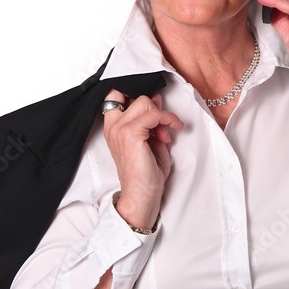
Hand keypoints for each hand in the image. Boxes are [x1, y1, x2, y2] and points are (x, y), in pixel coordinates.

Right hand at [101, 88, 183, 229]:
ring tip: (165, 136)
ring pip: (145, 102)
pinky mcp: (131, 134)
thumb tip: (156, 99)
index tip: (154, 105)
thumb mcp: (151, 139)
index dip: (135, 93)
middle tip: (162, 130)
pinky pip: (153, 114)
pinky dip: (168, 119)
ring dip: (162, 116)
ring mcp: (120, 129)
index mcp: (113, 126)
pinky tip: (174, 129)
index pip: (115, 94)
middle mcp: (113, 126)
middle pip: (137, 97)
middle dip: (155, 110)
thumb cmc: (146, 173)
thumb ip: (151, 119)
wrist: (142, 195)